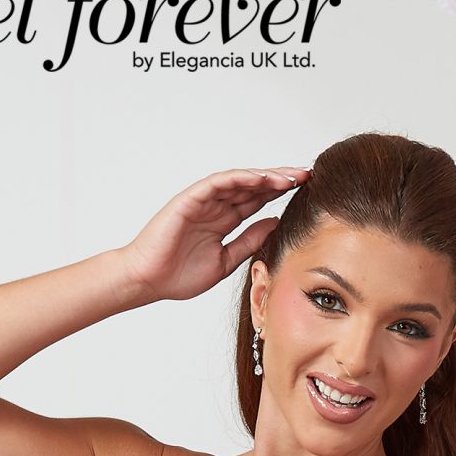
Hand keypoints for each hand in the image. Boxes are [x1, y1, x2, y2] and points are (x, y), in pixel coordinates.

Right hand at [113, 167, 312, 305]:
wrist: (149, 281)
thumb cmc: (180, 275)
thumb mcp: (226, 260)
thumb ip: (249, 241)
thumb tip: (276, 224)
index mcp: (224, 221)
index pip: (257, 201)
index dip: (280, 195)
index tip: (306, 192)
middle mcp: (216, 207)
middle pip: (252, 187)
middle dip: (279, 180)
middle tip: (306, 175)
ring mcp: (203, 201)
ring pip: (238, 181)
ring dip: (264, 176)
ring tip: (288, 177)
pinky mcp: (190, 199)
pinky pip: (217, 183)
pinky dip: (238, 179)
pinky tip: (259, 178)